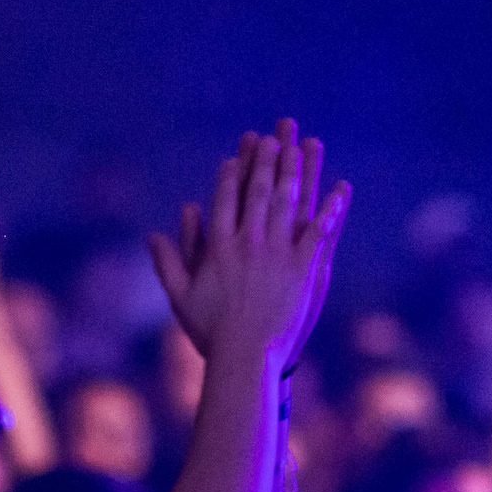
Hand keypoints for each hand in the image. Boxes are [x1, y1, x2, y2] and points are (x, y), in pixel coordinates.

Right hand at [148, 122, 350, 367]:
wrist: (245, 355)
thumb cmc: (210, 331)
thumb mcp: (180, 296)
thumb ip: (167, 261)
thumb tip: (151, 235)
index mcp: (219, 245)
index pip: (226, 199)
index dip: (234, 172)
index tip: (239, 152)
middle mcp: (249, 241)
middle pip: (258, 191)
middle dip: (267, 160)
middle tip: (274, 137)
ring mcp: (278, 253)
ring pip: (288, 203)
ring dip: (297, 171)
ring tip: (303, 147)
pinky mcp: (303, 268)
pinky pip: (319, 231)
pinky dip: (331, 208)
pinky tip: (341, 188)